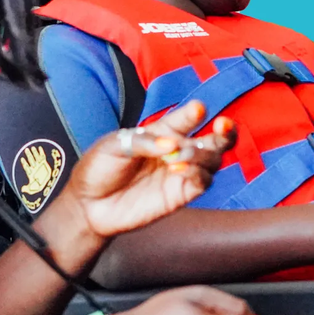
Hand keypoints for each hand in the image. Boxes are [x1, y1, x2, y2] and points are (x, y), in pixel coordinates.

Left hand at [62, 101, 235, 237]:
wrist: (88, 205)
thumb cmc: (99, 168)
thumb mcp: (113, 145)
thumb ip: (143, 142)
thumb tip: (172, 145)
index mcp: (162, 132)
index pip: (187, 119)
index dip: (195, 112)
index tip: (197, 109)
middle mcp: (177, 151)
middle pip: (215, 140)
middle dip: (226, 132)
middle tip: (223, 125)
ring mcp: (181, 173)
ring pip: (213, 160)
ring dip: (203, 154)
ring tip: (180, 156)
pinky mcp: (180, 194)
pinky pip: (203, 182)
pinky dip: (198, 173)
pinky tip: (179, 169)